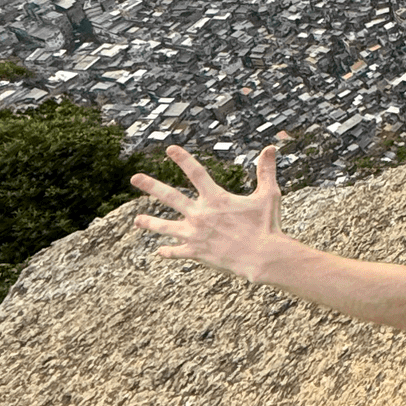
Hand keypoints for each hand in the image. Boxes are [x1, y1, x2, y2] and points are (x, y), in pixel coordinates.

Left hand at [132, 145, 284, 282]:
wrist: (262, 256)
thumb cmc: (266, 226)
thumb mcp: (268, 195)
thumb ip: (265, 171)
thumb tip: (270, 148)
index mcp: (216, 198)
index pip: (196, 173)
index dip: (182, 159)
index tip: (169, 149)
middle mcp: (200, 214)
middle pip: (170, 196)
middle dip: (151, 185)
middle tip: (134, 178)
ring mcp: (195, 234)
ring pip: (166, 227)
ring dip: (150, 223)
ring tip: (137, 220)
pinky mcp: (196, 252)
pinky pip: (177, 251)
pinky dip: (169, 252)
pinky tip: (160, 251)